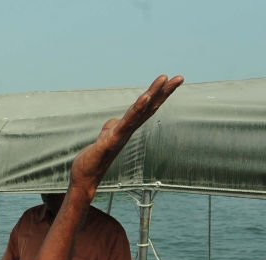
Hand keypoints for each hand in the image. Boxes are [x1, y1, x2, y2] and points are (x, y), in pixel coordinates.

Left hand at [69, 75, 182, 199]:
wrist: (86, 176)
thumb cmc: (95, 158)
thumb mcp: (104, 137)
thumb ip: (111, 128)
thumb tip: (114, 122)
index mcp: (127, 127)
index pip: (146, 108)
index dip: (159, 94)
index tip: (171, 80)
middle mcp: (129, 129)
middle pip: (149, 107)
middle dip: (164, 92)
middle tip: (179, 77)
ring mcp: (122, 134)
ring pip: (140, 111)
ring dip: (152, 94)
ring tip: (164, 79)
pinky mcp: (112, 139)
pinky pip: (126, 122)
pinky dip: (137, 109)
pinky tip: (144, 98)